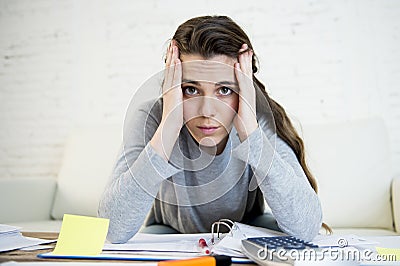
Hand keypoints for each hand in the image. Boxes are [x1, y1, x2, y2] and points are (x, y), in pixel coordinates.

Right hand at [150, 40, 182, 160]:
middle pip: (170, 68)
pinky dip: (176, 68)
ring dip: (172, 57)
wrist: (168, 131)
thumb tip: (186, 99)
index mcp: (170, 91)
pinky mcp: (173, 94)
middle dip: (171, 55)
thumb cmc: (174, 123)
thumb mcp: (179, 108)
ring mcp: (169, 91)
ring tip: (174, 45)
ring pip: (171, 70)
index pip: (171, 73)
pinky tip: (178, 59)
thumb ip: (182, 101)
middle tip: (173, 42)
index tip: (175, 50)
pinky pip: (175, 78)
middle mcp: (168, 89)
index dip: (172, 61)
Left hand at [233, 43, 258, 141]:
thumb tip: (225, 94)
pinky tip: (235, 64)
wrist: (248, 133)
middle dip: (245, 57)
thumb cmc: (240, 122)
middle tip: (244, 45)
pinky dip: (239, 73)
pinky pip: (242, 83)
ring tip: (242, 49)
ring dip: (244, 61)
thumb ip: (232, 98)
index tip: (240, 51)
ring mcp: (248, 94)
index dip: (243, 62)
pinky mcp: (245, 99)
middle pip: (247, 71)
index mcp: (245, 92)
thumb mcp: (235, 107)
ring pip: (246, 74)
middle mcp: (249, 91)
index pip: (244, 74)